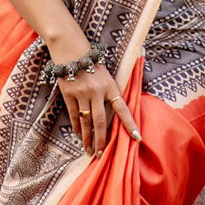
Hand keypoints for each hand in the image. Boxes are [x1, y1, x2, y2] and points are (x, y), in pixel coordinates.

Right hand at [50, 41, 140, 157]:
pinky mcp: (68, 94)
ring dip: (87, 138)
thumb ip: (111, 92)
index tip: (136, 138)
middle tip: (100, 154)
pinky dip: (76, 126)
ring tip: (88, 150)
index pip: (122, 108)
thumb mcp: (107, 75)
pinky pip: (73, 115)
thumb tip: (115, 114)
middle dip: (100, 140)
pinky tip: (79, 135)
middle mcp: (96, 91)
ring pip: (85, 121)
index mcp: (110, 86)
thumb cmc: (92, 63)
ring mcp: (81, 93)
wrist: (71, 50)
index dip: (130, 124)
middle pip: (100, 121)